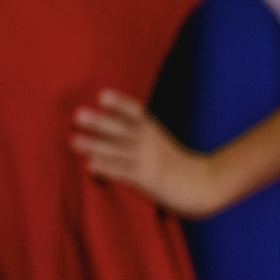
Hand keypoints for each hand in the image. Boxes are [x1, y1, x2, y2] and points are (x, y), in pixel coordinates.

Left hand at [73, 90, 226, 217]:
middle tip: (78, 114)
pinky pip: (126, 174)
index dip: (120, 103)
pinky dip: (109, 170)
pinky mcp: (149, 180)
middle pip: (124, 130)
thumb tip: (104, 119)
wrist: (205, 184)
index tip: (102, 95)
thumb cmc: (174, 162)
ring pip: (120, 152)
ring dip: (96, 146)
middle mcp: (150, 143)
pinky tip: (90, 167)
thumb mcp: (157, 140)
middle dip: (101, 122)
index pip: (136, 113)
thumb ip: (135, 130)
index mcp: (152, 130)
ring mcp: (149, 161)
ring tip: (74, 141)